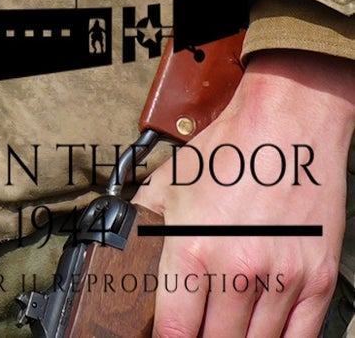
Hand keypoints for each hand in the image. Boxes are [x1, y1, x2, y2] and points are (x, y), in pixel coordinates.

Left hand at [140, 51, 353, 337]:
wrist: (287, 126)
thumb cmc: (228, 150)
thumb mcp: (170, 181)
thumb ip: (147, 219)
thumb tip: (127, 246)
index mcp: (192, 246)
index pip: (176, 327)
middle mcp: (237, 269)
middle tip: (196, 331)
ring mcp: (281, 279)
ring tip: (225, 330)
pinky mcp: (317, 281)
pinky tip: (261, 336)